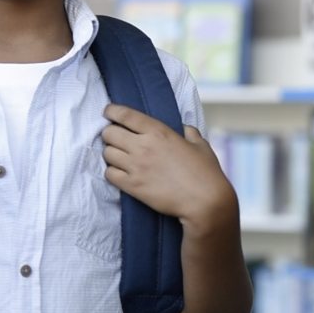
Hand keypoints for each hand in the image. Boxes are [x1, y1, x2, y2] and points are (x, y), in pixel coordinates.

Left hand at [101, 104, 235, 233]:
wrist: (205, 202)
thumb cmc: (206, 173)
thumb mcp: (200, 145)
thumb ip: (189, 132)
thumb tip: (183, 128)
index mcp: (158, 132)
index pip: (125, 115)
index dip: (112, 111)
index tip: (108, 112)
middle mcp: (143, 146)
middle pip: (109, 133)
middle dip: (110, 134)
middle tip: (117, 139)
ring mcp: (136, 166)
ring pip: (107, 153)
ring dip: (111, 154)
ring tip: (120, 157)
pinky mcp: (132, 186)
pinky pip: (109, 174)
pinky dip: (112, 172)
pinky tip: (121, 173)